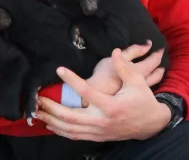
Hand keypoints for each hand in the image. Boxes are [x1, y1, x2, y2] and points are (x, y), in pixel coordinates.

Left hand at [35, 47, 170, 141]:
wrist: (152, 124)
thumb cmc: (143, 100)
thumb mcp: (137, 81)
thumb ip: (123, 67)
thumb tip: (114, 51)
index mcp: (111, 106)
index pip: (86, 92)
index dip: (72, 80)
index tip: (60, 69)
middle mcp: (102, 121)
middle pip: (71, 116)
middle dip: (52, 108)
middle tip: (38, 99)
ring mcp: (99, 131)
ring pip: (69, 129)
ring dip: (51, 121)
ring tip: (37, 112)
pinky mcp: (97, 137)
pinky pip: (75, 136)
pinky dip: (60, 131)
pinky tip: (49, 124)